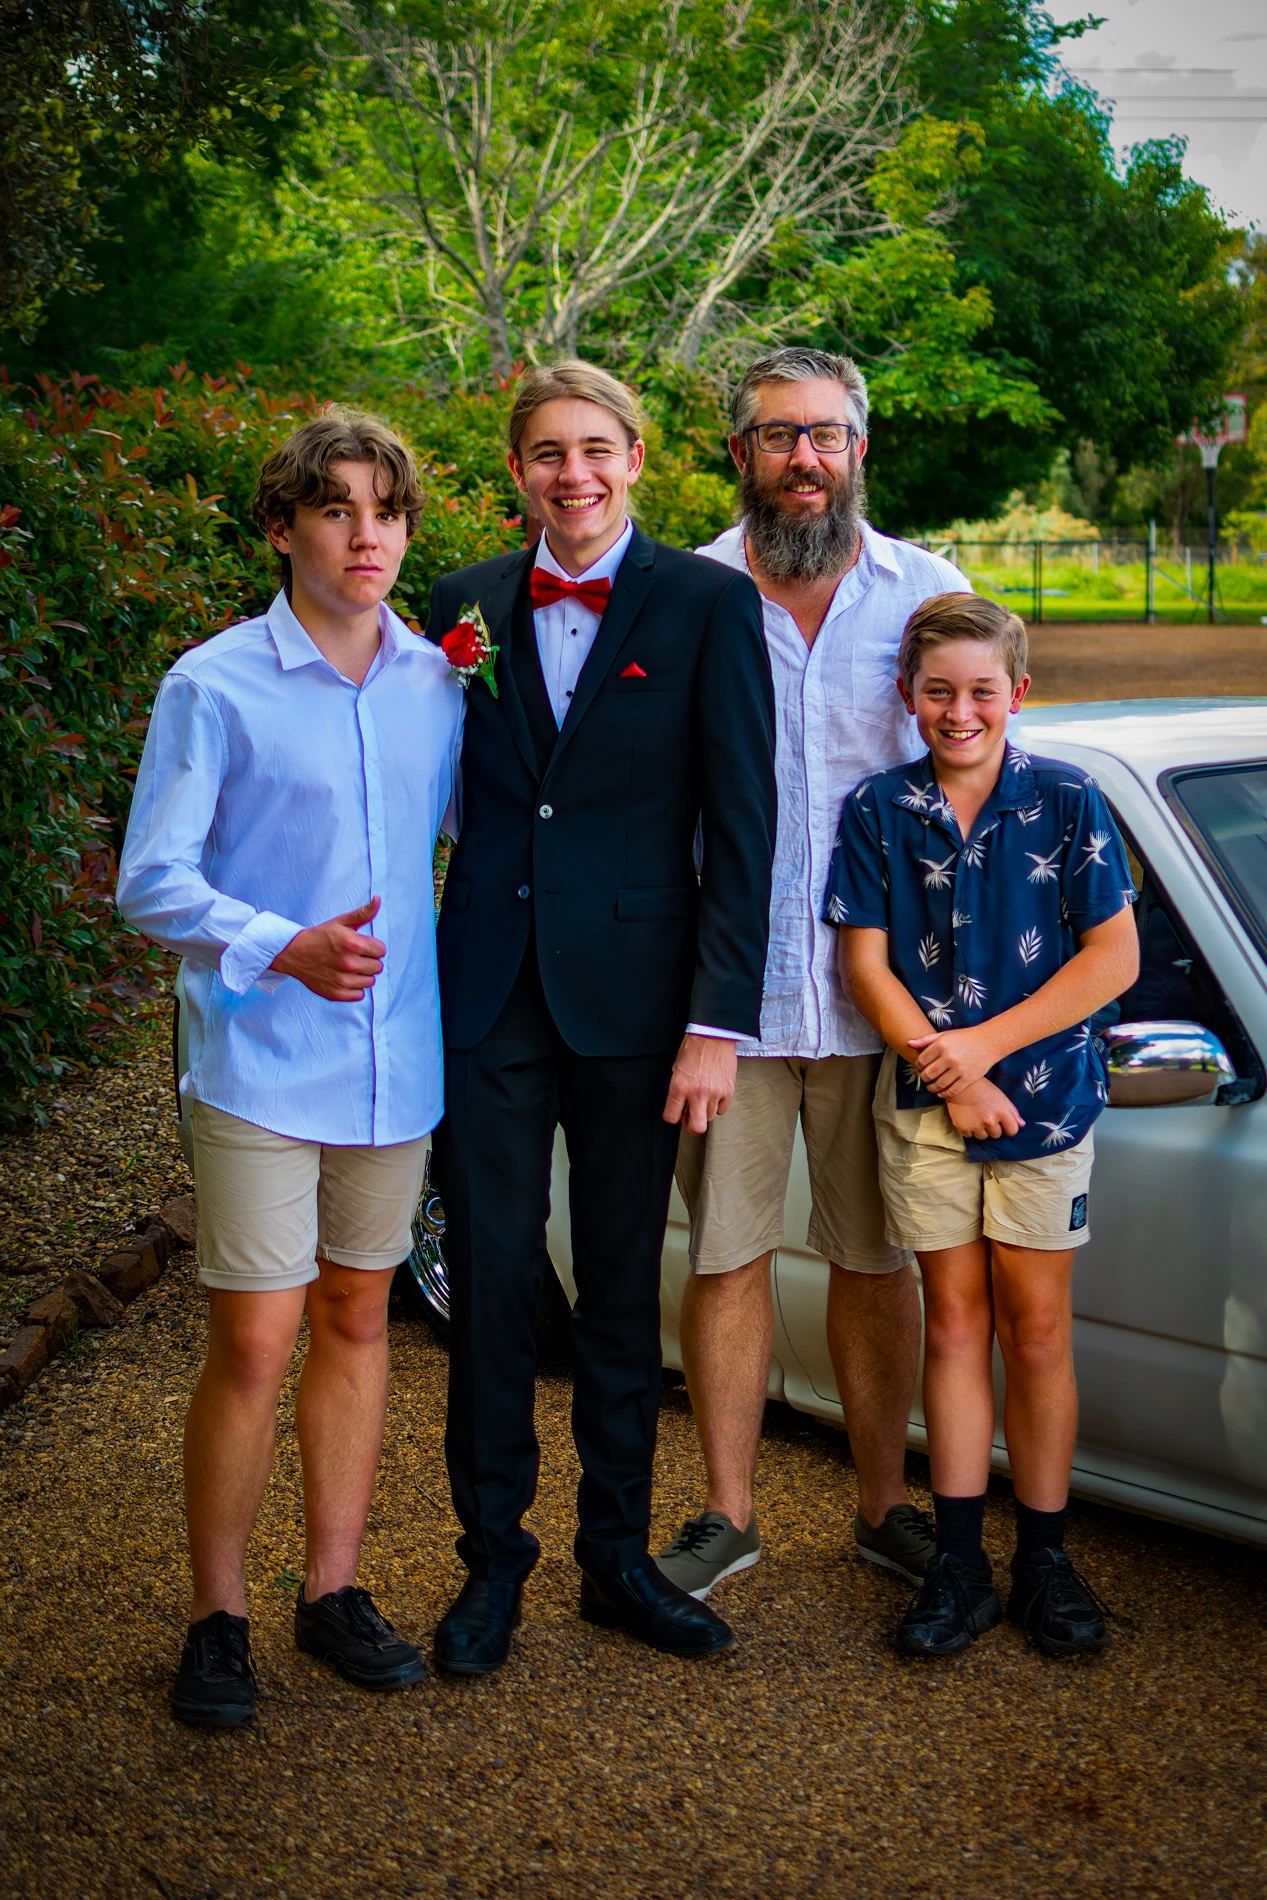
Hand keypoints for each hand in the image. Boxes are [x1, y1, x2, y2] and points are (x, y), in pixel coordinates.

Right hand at [270, 897, 385, 1001]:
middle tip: (354, 956)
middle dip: (369, 961)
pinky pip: (359, 995)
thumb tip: (378, 900)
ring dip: (362, 975)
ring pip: (370, 982)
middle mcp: (349, 963)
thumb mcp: (340, 922)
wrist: (292, 953)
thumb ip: (363, 913)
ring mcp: (342, 980)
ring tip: (348, 967)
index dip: (373, 947)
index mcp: (352, 943)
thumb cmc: (319, 936)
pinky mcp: (336, 994)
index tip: (361, 946)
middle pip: (378, 967)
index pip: (381, 950)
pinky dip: (354, 988)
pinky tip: (343, 978)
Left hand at [663, 1035, 736, 1134]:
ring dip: (705, 1111)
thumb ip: (678, 1090)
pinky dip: (719, 1105)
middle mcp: (697, 1094)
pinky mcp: (728, 1091)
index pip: (671, 1117)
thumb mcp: (677, 1069)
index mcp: (679, 1087)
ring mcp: (714, 1093)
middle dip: (692, 1128)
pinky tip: (715, 1094)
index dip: (673, 1118)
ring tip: (704, 1100)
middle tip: (690, 1122)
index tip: (676, 1115)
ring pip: (710, 1117)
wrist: (713, 1036)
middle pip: (696, 1127)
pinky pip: (723, 1109)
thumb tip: (681, 1106)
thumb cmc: (693, 1049)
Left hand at [909, 1024, 999, 1096]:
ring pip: (939, 1085)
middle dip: (924, 1078)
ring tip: (931, 1086)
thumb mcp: (944, 1034)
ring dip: (932, 1088)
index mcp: (941, 1045)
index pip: (921, 1060)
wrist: (989, 1042)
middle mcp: (949, 1057)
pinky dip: (944, 1094)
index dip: (918, 1066)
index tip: (921, 1067)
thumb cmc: (964, 1037)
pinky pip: (952, 1091)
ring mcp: (959, 1069)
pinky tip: (941, 1092)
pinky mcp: (968, 1079)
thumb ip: (926, 1040)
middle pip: (928, 1074)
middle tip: (925, 1078)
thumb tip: (908, 1043)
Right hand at [945, 1078, 1024, 1141]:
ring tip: (976, 1118)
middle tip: (987, 1117)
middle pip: (997, 1135)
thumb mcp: (1001, 1097)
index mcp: (1002, 1112)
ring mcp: (976, 1126)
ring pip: (983, 1137)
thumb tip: (1022, 1125)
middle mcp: (990, 1121)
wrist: (960, 1085)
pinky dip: (969, 1129)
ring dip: (981, 1130)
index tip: (1004, 1125)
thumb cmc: (983, 1088)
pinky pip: (970, 1136)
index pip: (1012, 1131)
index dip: (1008, 1128)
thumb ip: (1013, 1112)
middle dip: (993, 1128)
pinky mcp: (963, 1128)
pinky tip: (968, 1119)